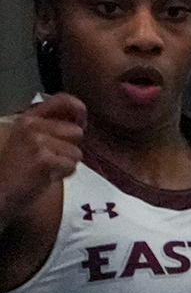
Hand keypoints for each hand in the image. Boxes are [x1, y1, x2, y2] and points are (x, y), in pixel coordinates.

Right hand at [0, 94, 85, 221]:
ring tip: (44, 169)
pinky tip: (44, 176)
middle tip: (49, 160)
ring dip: (65, 165)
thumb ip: (52, 128)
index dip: (77, 108)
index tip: (81, 117)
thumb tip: (81, 121)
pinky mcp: (43, 159)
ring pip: (76, 152)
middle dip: (69, 149)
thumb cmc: (17, 171)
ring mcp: (36, 141)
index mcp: (27, 119)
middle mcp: (31, 125)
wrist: (0, 192)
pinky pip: (71, 166)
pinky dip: (62, 175)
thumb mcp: (30, 141)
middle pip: (76, 132)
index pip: (61, 100)